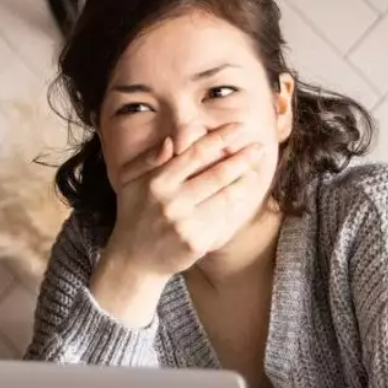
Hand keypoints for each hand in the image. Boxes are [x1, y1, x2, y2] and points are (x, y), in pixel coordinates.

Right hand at [89, 124, 265, 325]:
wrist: (133, 259)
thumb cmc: (134, 213)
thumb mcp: (129, 181)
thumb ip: (148, 158)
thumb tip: (170, 142)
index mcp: (156, 182)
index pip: (195, 154)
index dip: (219, 138)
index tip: (238, 127)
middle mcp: (172, 202)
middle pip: (217, 174)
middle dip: (242, 159)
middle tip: (259, 148)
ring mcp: (186, 224)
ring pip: (226, 197)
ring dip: (244, 182)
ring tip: (255, 170)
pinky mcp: (197, 243)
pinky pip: (224, 220)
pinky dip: (237, 205)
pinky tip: (243, 195)